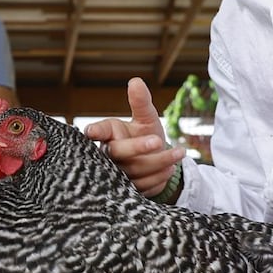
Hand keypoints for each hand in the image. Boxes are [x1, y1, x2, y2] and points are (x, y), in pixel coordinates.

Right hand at [83, 77, 187, 196]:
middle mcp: (109, 155)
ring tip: (179, 153)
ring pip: (134, 171)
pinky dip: (159, 178)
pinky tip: (170, 168)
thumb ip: (141, 102)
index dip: (95, 132)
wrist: (154, 162)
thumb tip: (136, 81)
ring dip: (159, 162)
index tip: (92, 131)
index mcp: (109, 134)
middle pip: (117, 153)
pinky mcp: (127, 190)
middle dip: (138, 147)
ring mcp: (116, 175)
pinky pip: (142, 187)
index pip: (98, 132)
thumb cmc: (144, 136)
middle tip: (158, 140)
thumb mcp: (146, 118)